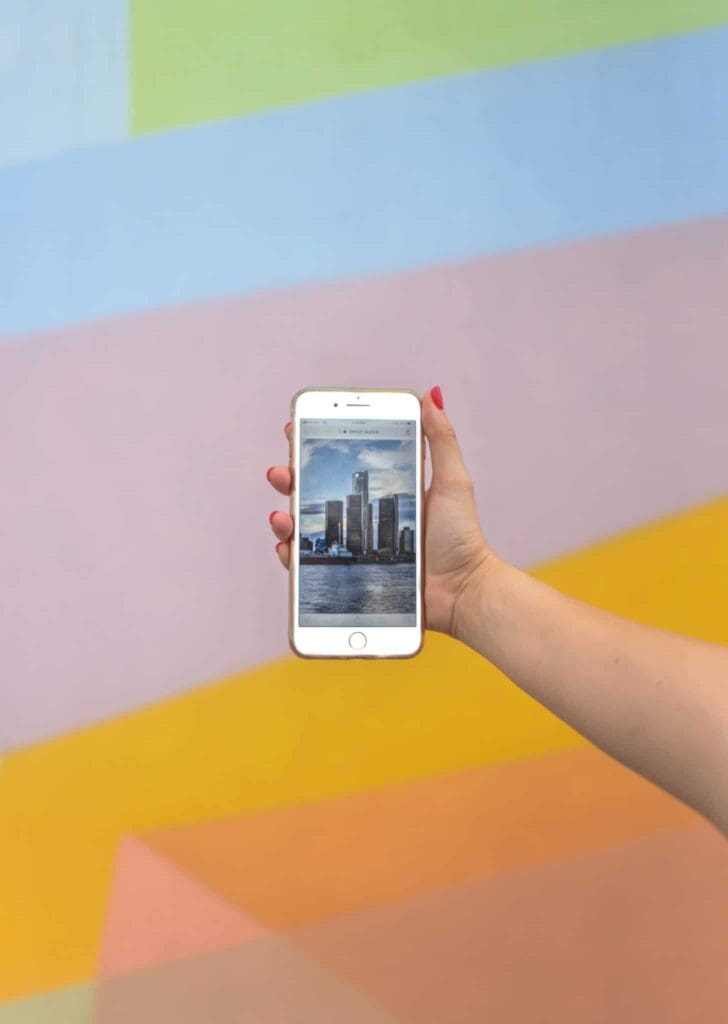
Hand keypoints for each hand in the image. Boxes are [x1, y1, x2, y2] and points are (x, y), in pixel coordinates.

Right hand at [266, 386, 495, 635]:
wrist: (462, 591)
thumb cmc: (460, 538)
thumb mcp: (451, 481)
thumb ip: (441, 440)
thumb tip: (431, 395)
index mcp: (382, 490)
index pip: (340, 463)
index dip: (315, 446)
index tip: (296, 430)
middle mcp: (363, 516)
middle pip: (313, 492)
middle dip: (290, 478)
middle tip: (282, 471)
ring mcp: (353, 545)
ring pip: (305, 527)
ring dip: (285, 517)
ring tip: (283, 514)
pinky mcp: (350, 573)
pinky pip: (310, 564)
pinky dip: (292, 555)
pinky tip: (288, 546)